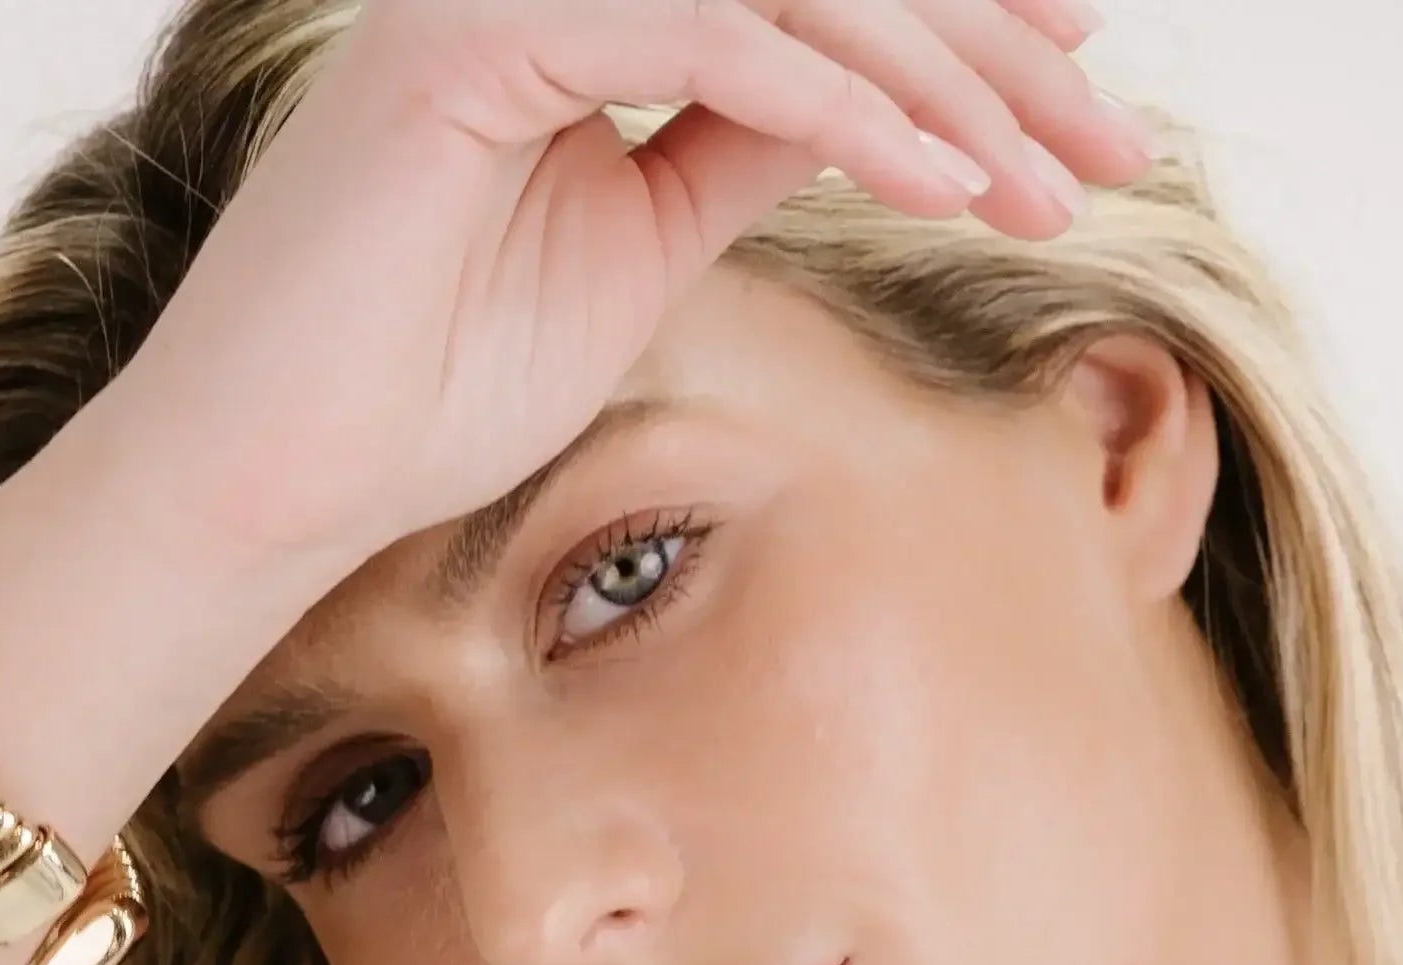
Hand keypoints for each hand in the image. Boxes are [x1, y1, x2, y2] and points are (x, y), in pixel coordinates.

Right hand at [111, 0, 1155, 580]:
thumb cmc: (432, 391)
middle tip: (1120, 136)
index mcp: (580, 6)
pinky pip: (716, 39)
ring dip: (951, 81)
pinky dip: (849, 111)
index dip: (959, 24)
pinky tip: (951, 183)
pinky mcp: (474, 36)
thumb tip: (879, 104)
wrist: (281, 478)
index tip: (1084, 86)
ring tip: (1065, 178)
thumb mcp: (638, 255)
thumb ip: (745, 153)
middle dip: (993, 48)